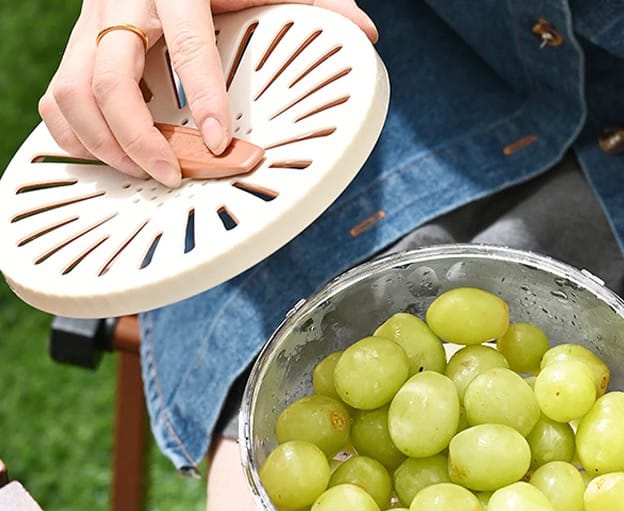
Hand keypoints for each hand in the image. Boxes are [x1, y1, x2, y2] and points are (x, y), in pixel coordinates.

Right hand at [38, 0, 377, 186]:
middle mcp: (122, 3)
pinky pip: (56, 98)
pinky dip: (74, 135)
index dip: (202, 95)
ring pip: (72, 93)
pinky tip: (109, 154)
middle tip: (173, 176)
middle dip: (140, 138)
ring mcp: (91, 27)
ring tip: (145, 173)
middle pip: (110, 80)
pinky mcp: (76, 48)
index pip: (187, 43)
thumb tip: (363, 33)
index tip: (218, 141)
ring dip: (105, 145)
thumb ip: (312, 1)